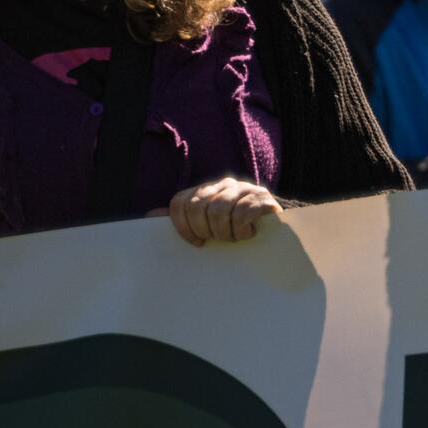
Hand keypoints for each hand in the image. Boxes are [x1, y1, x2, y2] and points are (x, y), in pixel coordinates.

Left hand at [154, 177, 281, 245]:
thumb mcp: (208, 224)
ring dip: (224, 233)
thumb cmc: (237, 228)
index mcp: (206, 190)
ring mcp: (242, 189)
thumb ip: (182, 217)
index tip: (196, 243)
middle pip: (197, 206)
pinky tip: (248, 235)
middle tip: (217, 241)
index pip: (181, 202)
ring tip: (233, 239)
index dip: (183, 226)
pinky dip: (241, 231)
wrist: (277, 226)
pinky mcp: (261, 197)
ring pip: (218, 211)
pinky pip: (241, 214)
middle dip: (205, 231)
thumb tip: (150, 215)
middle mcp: (222, 185)